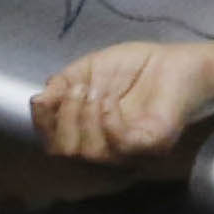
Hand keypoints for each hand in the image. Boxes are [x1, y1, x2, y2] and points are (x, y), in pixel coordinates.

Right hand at [32, 39, 213, 166]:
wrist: (175, 60)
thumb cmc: (134, 68)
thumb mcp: (87, 70)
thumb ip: (62, 85)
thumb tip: (38, 100)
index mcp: (91, 134)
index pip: (56, 145)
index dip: (43, 125)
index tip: (43, 99)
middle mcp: (109, 149)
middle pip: (68, 153)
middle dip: (64, 118)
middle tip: (78, 89)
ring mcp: (133, 151)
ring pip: (92, 153)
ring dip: (85, 117)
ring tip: (94, 90)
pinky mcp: (153, 144)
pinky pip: (122, 146)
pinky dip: (108, 121)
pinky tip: (109, 101)